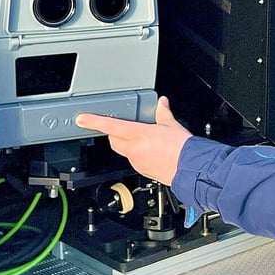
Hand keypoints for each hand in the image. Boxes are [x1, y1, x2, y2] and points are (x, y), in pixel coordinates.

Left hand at [76, 97, 191, 185]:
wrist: (191, 169)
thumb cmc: (183, 149)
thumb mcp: (172, 125)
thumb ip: (163, 113)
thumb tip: (162, 104)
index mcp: (139, 134)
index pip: (110, 125)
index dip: (94, 121)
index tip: (82, 119)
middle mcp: (134, 149)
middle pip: (113, 139)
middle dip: (113, 132)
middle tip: (121, 126)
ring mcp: (137, 161)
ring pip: (123, 150)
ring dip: (126, 143)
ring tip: (142, 139)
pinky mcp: (142, 170)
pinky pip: (134, 160)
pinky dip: (137, 154)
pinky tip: (150, 151)